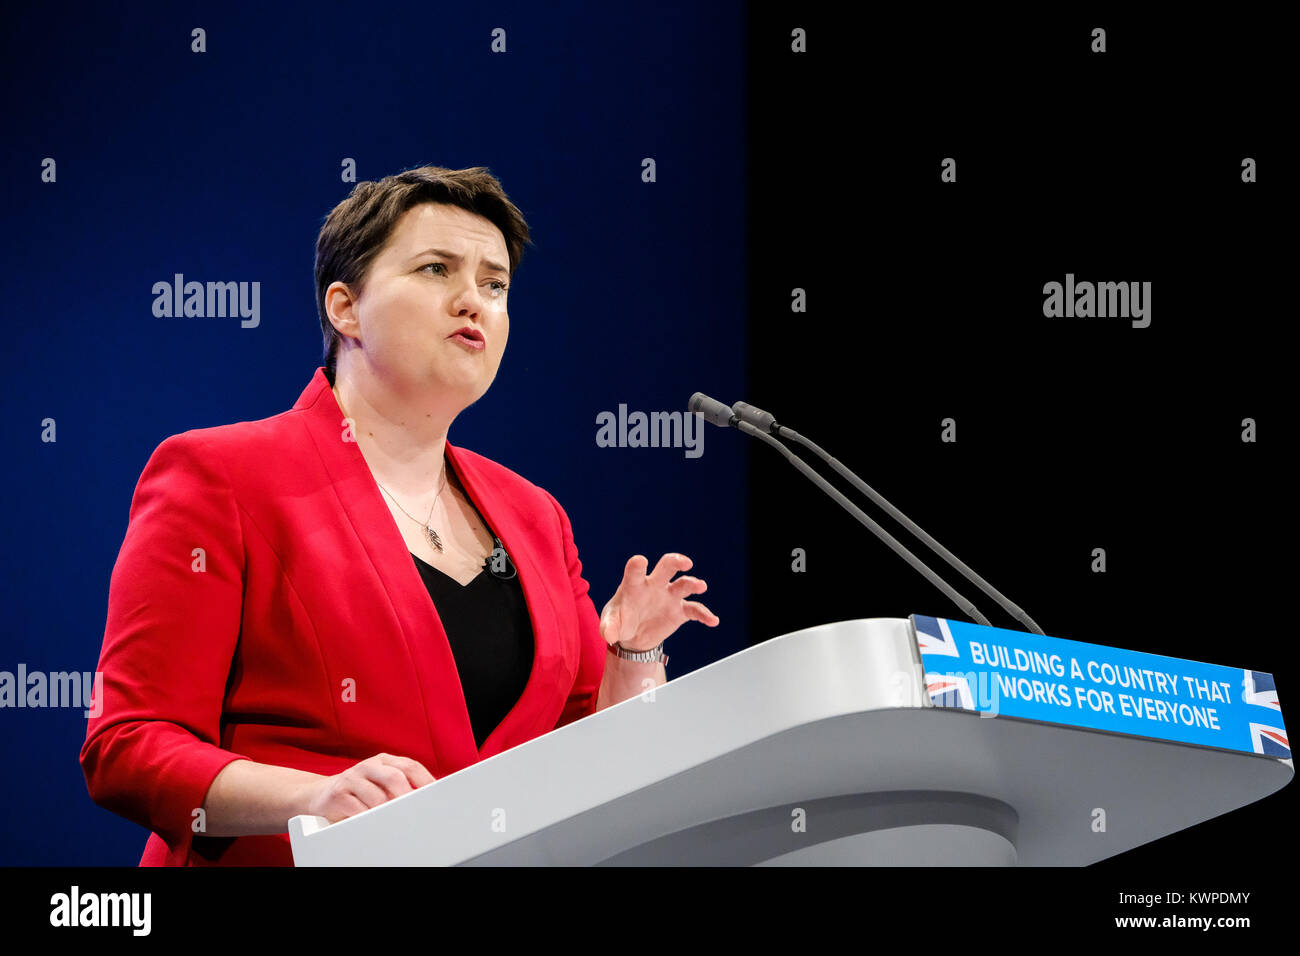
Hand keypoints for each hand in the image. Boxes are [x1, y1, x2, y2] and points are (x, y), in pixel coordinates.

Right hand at [301, 753, 435, 822]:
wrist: (320, 794)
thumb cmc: (358, 790)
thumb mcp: (380, 782)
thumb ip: (400, 784)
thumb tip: (426, 798)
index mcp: (383, 761)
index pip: (410, 765)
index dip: (425, 780)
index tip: (435, 795)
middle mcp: (368, 766)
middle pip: (395, 777)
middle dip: (407, 796)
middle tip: (414, 811)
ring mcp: (351, 778)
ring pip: (377, 797)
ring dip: (386, 811)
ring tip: (390, 820)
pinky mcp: (337, 794)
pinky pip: (358, 809)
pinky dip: (368, 818)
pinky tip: (370, 822)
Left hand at [599, 553, 718, 651]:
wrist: (634, 636)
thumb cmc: (620, 621)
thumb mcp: (611, 624)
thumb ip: (609, 627)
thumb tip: (609, 635)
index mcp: (634, 584)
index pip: (635, 571)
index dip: (637, 565)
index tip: (640, 561)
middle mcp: (654, 585)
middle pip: (667, 566)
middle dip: (676, 561)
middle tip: (686, 562)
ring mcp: (669, 596)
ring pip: (683, 584)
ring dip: (693, 584)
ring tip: (701, 586)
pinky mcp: (679, 611)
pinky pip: (694, 610)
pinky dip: (704, 614)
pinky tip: (712, 620)